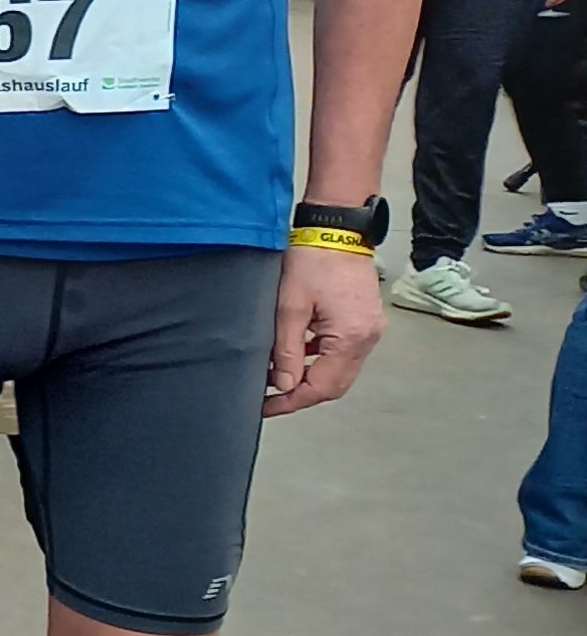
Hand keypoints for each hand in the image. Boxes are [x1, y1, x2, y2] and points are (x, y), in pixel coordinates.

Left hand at [264, 243, 383, 415]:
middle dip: (301, 393)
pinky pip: (341, 351)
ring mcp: (369, 329)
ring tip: (274, 377)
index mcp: (352, 337)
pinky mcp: (364, 320)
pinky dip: (318, 359)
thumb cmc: (312, 260)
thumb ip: (286, 350)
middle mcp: (368, 338)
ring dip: (309, 376)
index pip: (323, 386)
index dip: (292, 401)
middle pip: (335, 383)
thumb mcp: (289, 307)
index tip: (266, 407)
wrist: (337, 228)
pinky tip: (294, 354)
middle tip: (268, 398)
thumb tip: (283, 384)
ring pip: (339, 369)